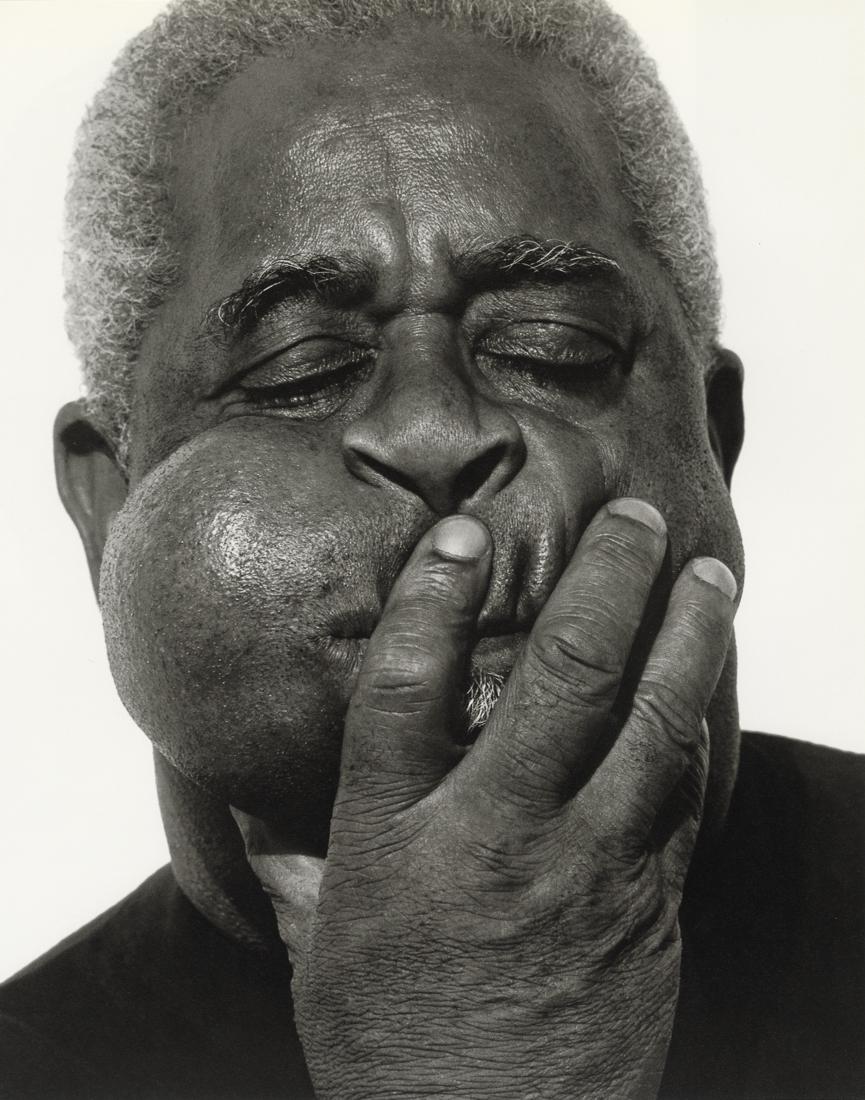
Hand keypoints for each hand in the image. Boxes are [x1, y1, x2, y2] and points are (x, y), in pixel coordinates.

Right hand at [237, 499, 736, 1098]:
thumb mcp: (320, 952)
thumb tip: (234, 797)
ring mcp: (590, 870)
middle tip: (630, 516)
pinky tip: (704, 676)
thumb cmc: (395, 1049)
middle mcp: (500, 842)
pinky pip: (682, 791)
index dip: (433, 601)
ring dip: (686, 637)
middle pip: (564, 681)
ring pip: (652, 724)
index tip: (461, 534)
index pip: (408, 693)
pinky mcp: (649, 903)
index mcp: (399, 846)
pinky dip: (694, 720)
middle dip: (605, 583)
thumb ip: (287, 861)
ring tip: (707, 572)